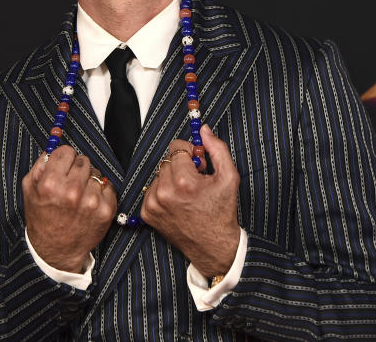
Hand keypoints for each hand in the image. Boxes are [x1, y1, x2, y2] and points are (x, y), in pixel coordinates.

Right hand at [23, 145, 117, 272]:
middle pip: (83, 160)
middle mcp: (73, 191)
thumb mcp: (30, 189)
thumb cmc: (42, 218)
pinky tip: (89, 204)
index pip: (66, 151)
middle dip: (76, 169)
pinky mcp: (106, 210)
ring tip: (79, 197)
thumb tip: (55, 147)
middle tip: (69, 185)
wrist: (56, 250)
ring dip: (89, 181)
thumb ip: (41, 164)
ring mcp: (92, 201)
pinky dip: (100, 192)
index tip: (62, 168)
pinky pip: (108, 186)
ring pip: (96, 173)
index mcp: (51, 183)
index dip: (63, 159)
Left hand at [140, 125, 240, 276]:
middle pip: (167, 160)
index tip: (198, 164)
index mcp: (184, 182)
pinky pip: (151, 189)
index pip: (176, 147)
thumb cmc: (222, 212)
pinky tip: (177, 202)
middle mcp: (164, 192)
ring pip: (159, 174)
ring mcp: (153, 204)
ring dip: (171, 178)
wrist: (213, 246)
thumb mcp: (229, 177)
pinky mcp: (147, 213)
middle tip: (196, 180)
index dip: (190, 153)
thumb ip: (217, 149)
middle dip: (181, 166)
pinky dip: (163, 191)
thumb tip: (203, 130)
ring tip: (187, 193)